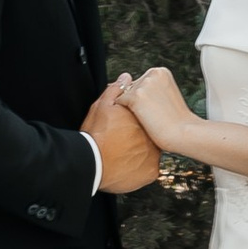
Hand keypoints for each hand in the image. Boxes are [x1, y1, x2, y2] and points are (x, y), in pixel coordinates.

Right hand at [82, 77, 161, 193]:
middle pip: (150, 134)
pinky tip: (128, 165)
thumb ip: (116, 91)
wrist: (92, 163)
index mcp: (142, 119)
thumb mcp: (101, 107)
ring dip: (141, 152)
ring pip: (151, 151)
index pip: (146, 117)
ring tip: (123, 155)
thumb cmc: (95, 135)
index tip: (124, 127)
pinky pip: (150, 168)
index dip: (134, 122)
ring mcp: (155, 155)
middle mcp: (152, 135)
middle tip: (122, 142)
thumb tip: (126, 77)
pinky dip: (141, 168)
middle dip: (139, 136)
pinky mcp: (152, 171)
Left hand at [124, 65, 204, 154]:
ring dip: (130, 108)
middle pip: (130, 87)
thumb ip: (152, 90)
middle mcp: (152, 74)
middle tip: (153, 114)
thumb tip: (128, 90)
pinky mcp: (136, 96)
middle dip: (136, 101)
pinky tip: (140, 120)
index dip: (144, 99)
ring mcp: (144, 84)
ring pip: (124, 95)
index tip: (155, 108)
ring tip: (149, 118)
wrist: (184, 133)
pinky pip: (119, 103)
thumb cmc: (177, 121)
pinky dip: (124, 113)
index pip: (139, 82)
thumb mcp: (167, 97)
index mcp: (161, 72)